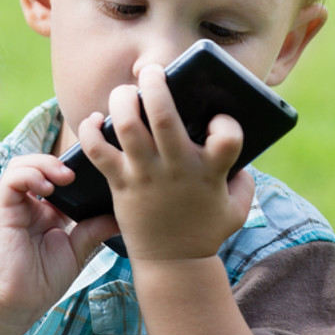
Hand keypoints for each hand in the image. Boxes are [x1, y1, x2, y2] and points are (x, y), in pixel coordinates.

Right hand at [0, 154, 117, 327]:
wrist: (16, 304)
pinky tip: (49, 188)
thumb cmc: (41, 283)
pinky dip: (30, 175)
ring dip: (44, 163)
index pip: (55, 177)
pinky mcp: (1, 210)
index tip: (95, 175)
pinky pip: (11, 180)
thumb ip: (93, 230)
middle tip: (81, 174)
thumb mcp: (76, 252)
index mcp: (45, 213)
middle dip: (59, 162)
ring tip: (66, 177)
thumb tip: (119, 216)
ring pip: (21, 165)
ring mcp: (13, 206)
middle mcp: (27, 205)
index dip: (73, 170)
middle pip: (37, 164)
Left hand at [79, 65, 253, 261]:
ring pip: (126, 127)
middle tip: (152, 71)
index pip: (228, 135)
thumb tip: (237, 151)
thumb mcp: (237, 206)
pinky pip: (97, 150)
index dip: (226, 123)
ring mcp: (145, 175)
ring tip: (126, 92)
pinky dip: (91, 130)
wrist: (172, 263)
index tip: (219, 121)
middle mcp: (175, 168)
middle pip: (163, 117)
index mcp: (210, 172)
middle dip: (156, 85)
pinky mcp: (120, 183)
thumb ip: (243, 178)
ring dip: (122, 101)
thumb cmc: (206, 230)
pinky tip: (95, 120)